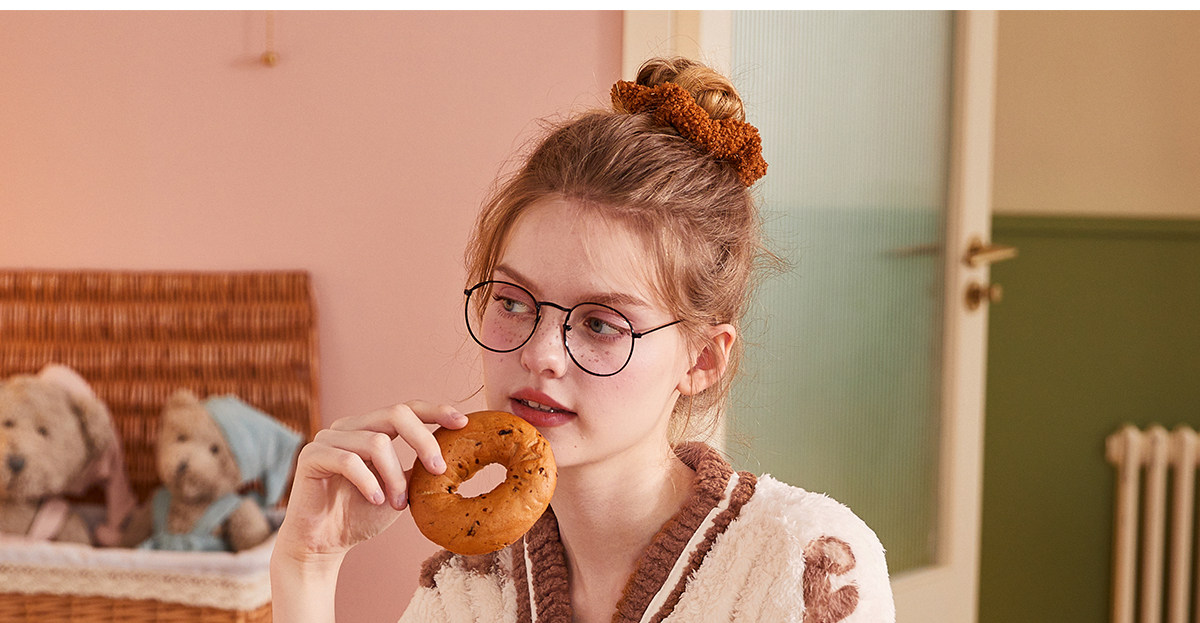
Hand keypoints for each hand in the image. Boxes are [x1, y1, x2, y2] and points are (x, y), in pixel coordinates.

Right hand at [274, 401, 468, 561]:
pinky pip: (348, 461)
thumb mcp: (400, 489)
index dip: (436, 411)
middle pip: (396, 414)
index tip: (463, 423)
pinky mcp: (311, 456)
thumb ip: (418, 470)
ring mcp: (328, 438)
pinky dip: (369, 482)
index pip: (407, 409)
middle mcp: (349, 426)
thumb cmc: (360, 516)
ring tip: (398, 503)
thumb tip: (455, 456)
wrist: (322, 545)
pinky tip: (377, 500)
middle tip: (440, 471)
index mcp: (371, 428)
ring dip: (394, 477)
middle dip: (423, 441)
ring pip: (376, 442)